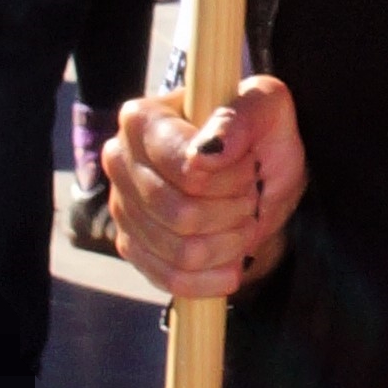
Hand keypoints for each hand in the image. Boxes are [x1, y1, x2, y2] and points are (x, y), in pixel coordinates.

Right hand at [102, 74, 305, 303]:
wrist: (259, 182)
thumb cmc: (260, 136)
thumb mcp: (268, 109)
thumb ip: (242, 117)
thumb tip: (202, 154)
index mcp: (143, 120)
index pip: (186, 171)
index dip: (230, 179)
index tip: (251, 165)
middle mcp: (119, 161)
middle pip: (182, 215)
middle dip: (233, 211)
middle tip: (249, 194)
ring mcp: (121, 207)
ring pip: (182, 252)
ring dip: (230, 241)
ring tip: (241, 218)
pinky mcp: (131, 246)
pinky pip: (172, 279)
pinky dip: (214, 276)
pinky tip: (232, 259)